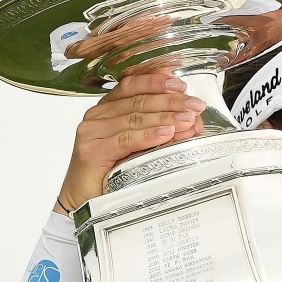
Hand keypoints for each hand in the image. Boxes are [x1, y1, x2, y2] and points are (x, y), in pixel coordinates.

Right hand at [54, 73, 205, 214]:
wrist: (86, 200)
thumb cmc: (112, 171)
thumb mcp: (142, 145)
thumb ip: (163, 128)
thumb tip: (193, 120)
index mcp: (108, 107)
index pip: (132, 85)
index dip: (157, 82)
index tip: (181, 85)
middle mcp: (97, 115)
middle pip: (138, 101)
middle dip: (170, 102)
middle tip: (194, 105)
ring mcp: (92, 132)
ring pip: (134, 118)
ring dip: (165, 118)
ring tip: (187, 120)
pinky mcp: (92, 152)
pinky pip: (125, 140)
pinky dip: (148, 136)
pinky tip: (165, 134)